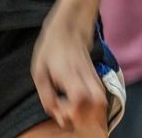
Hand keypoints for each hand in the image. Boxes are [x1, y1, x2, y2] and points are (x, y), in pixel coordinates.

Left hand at [31, 8, 106, 130]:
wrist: (69, 27)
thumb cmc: (51, 48)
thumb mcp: (39, 72)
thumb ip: (46, 96)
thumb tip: (57, 115)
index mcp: (69, 74)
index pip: (79, 100)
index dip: (70, 111)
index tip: (58, 106)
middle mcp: (86, 77)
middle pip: (98, 104)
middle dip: (85, 115)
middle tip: (68, 110)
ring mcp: (94, 76)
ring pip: (102, 101)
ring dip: (90, 110)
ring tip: (73, 106)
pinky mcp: (97, 76)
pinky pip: (101, 95)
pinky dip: (93, 104)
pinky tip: (79, 100)